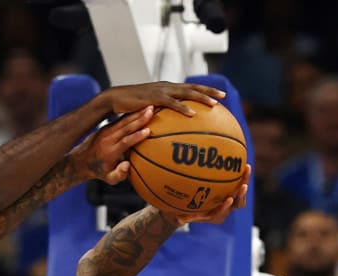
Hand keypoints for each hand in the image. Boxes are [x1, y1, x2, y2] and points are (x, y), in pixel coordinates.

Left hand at [70, 106, 154, 183]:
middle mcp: (107, 139)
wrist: (80, 160)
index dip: (136, 137)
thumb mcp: (108, 178)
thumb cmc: (99, 171)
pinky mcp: (106, 126)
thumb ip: (119, 175)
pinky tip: (142, 108)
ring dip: (137, 113)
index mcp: (109, 152)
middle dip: (139, 119)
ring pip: (123, 121)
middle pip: (125, 128)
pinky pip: (121, 119)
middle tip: (152, 111)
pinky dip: (132, 113)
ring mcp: (106, 131)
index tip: (148, 131)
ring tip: (150, 106)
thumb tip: (127, 165)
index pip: (124, 143)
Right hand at [100, 81, 223, 115]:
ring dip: (201, 97)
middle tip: (223, 95)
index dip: (204, 90)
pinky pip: (172, 103)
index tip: (218, 95)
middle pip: (192, 87)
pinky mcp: (154, 97)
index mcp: (166, 89)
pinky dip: (183, 108)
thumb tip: (166, 126)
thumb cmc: (129, 107)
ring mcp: (161, 91)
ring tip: (214, 104)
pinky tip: (193, 114)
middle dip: (209, 91)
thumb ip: (158, 114)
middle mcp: (166, 87)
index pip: (189, 88)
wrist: (114, 99)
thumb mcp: (146, 109)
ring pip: (186, 92)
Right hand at [175, 165, 251, 224]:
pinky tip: (240, 161)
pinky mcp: (231, 190)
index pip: (222, 213)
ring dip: (245, 180)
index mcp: (215, 216)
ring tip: (246, 168)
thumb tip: (178, 221)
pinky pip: (238, 182)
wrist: (195, 208)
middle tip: (243, 186)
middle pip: (238, 204)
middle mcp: (225, 209)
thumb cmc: (186, 212)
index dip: (226, 207)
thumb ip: (181, 218)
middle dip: (241, 195)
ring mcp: (230, 199)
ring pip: (241, 192)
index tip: (228, 199)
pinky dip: (241, 174)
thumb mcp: (182, 215)